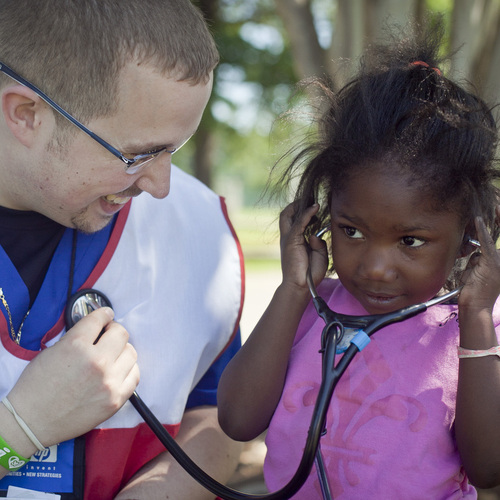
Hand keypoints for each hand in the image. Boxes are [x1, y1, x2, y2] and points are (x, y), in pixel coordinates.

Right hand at [6, 307, 139, 446]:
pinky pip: (134, 375)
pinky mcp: (116, 399)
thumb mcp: (52, 351)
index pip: (99, 319)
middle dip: (114, 331)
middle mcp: (96, 362)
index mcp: (76, 346)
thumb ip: (77, 337)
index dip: (104, 314)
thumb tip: (96, 329)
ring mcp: (108, 382)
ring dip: (122, 350)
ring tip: (112, 355)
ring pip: (131, 353)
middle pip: (121, 333)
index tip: (106, 315)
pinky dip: (128, 370)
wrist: (31, 422)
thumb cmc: (36, 387)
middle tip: (108, 335)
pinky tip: (118, 370)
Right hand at [279, 202, 327, 292]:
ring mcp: (288, 239)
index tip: (315, 207)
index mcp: (294, 241)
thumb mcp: (319, 255)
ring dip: (300, 205)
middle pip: (286, 215)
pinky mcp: (292, 241)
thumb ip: (318, 243)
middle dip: (296, 205)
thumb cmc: (309, 273)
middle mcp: (288, 238)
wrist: (300, 286)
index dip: (302, 212)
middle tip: (309, 198)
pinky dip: (307, 213)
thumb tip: (316, 235)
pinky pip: (299, 223)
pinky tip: (315, 207)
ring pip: (288, 215)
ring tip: (311, 199)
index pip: (294, 221)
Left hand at [459, 208, 499, 311]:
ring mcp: (499, 261)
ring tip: (472, 270)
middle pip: (496, 237)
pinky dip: (482, 231)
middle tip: (495, 209)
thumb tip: (475, 245)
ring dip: (474, 253)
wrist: (475, 306)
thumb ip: (480, 256)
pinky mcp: (492, 263)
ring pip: (483, 245)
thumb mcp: (477, 268)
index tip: (498, 207)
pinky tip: (478, 220)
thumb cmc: (474, 288)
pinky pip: (486, 243)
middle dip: (498, 218)